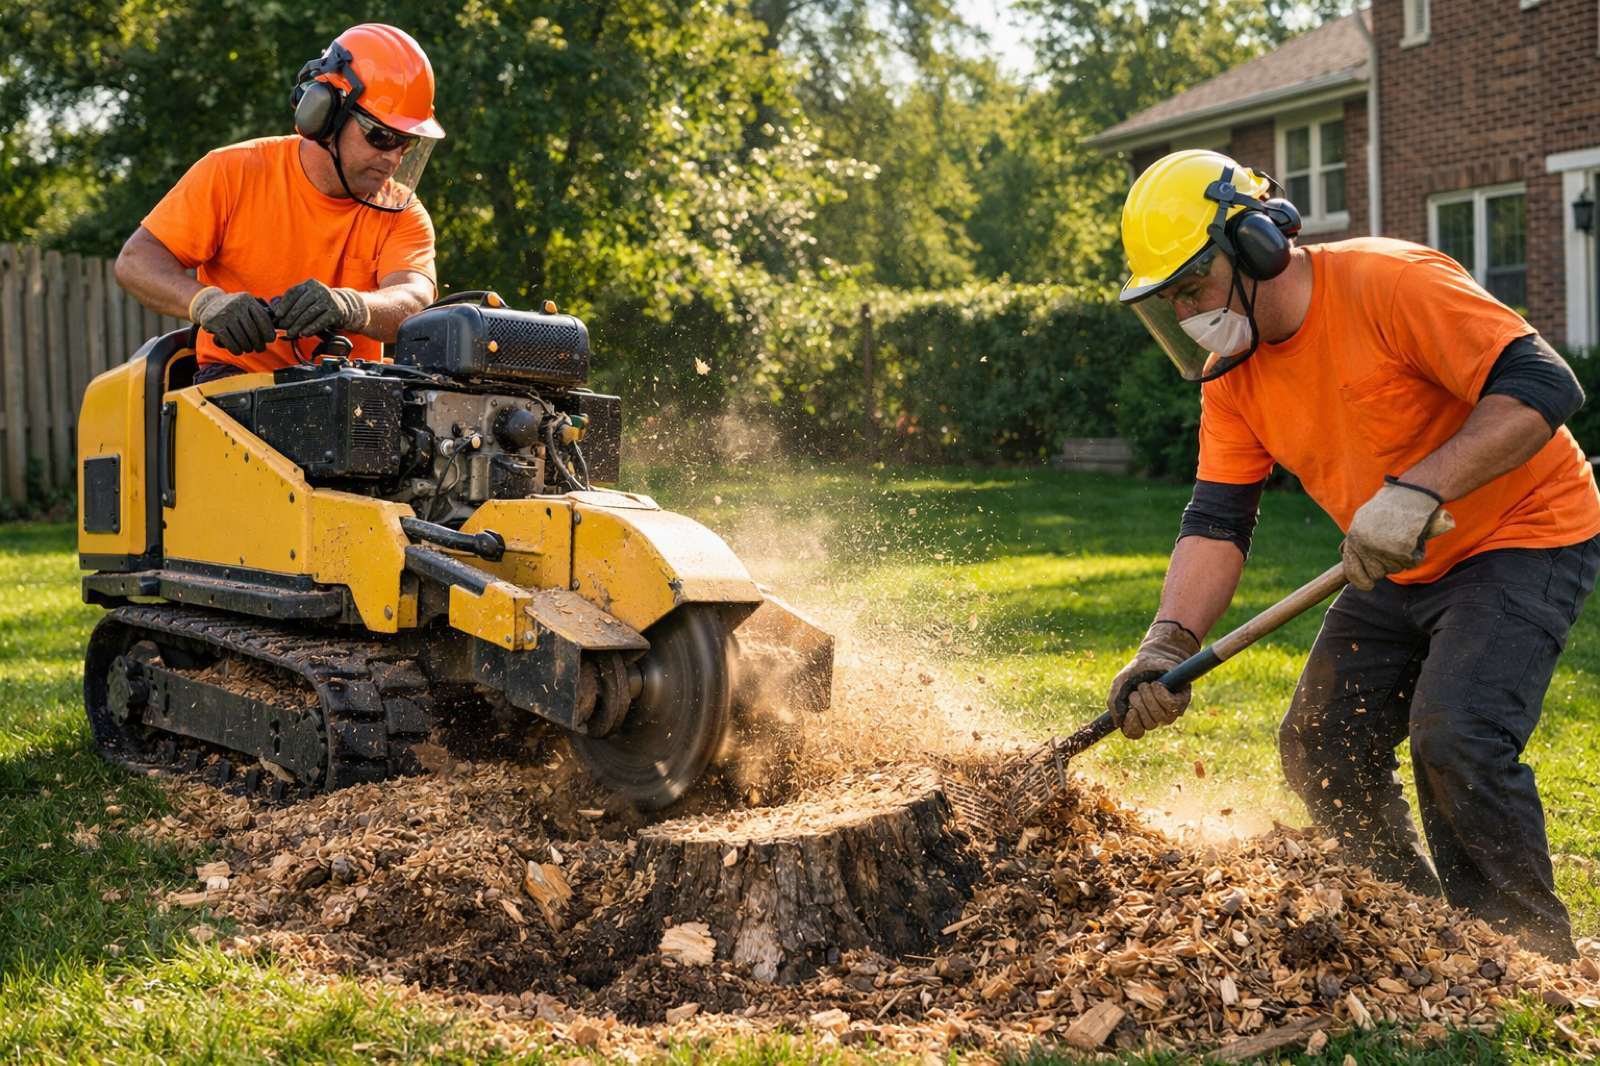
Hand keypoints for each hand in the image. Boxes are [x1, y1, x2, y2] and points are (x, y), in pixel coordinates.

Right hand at [187, 286, 275, 355]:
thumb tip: (278, 326)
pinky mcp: (214, 323)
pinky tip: (238, 351)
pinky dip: (236, 349)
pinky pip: (229, 341)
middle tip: (260, 349)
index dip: (268, 332)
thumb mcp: (247, 304)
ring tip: (248, 349)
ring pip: (242, 338)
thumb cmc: (234, 308)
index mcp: (247, 299)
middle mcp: (236, 305)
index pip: (262, 319)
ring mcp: (224, 314)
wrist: (208, 303)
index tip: (270, 340)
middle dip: (258, 343)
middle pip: (253, 331)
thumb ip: (260, 312)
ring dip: (247, 347)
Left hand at [275, 278, 368, 337]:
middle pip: (300, 304)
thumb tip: (274, 310)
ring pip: (309, 313)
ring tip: (292, 333)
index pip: (293, 293)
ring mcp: (329, 300)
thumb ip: (292, 302)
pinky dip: (311, 328)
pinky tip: (304, 334)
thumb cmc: (320, 304)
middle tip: (283, 327)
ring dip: (299, 325)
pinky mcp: (336, 311)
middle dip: (290, 317)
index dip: (284, 304)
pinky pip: (320, 321)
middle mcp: (320, 289)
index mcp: (310, 284)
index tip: (278, 315)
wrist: (345, 307)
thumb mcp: (308, 298)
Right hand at [1107, 620, 1200, 739]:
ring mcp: (1169, 711)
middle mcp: (1154, 717)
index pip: (1135, 733)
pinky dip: (1161, 694)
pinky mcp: (1181, 701)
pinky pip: (1171, 706)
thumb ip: (1114, 703)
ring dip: (1150, 697)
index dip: (1132, 725)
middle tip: (1138, 688)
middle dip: (1139, 703)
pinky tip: (1157, 684)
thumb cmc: (1136, 671)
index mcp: (1138, 716)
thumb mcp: (1119, 684)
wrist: (1153, 655)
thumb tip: (1117, 722)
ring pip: (1160, 716)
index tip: (1130, 711)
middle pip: (1148, 724)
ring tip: (1147, 683)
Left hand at [1341, 477, 1454, 590]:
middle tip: (1393, 548)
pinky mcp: (1403, 550)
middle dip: (1385, 566)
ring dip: (1401, 558)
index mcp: (1354, 538)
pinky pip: (1411, 563)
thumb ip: (1355, 539)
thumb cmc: (1388, 506)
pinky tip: (1414, 537)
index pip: (1351, 571)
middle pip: (1376, 574)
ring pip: (1395, 569)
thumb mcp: (1363, 519)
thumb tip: (1344, 555)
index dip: (1360, 581)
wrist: (1412, 493)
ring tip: (1403, 536)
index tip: (1367, 585)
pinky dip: (1416, 554)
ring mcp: (1384, 549)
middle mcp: (1366, 546)